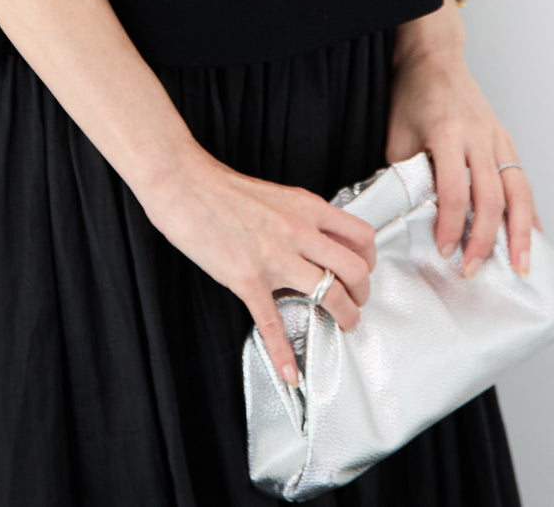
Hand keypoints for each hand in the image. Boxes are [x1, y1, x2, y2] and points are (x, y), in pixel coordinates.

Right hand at [139, 148, 377, 389]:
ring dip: (345, 317)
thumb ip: (300, 217)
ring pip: (330, 294)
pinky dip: (284, 352)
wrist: (183, 183)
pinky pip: (272, 323)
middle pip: (355, 269)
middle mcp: (297, 231)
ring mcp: (274, 256)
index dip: (370, 260)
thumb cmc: (221, 187)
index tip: (364, 272)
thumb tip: (316, 240)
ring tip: (342, 325)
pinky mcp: (247, 278)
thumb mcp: (276, 194)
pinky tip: (289, 370)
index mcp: (305, 207)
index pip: (360, 236)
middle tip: (356, 303)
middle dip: (363, 294)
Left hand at [386, 29, 542, 277]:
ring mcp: (497, 138)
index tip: (444, 249)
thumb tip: (406, 213)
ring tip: (519, 266)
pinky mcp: (506, 139)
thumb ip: (405, 172)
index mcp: (448, 134)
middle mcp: (478, 137)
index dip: (451, 225)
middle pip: (490, 197)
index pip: (454, 191)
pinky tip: (532, 236)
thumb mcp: (397, 133)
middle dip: (483, 239)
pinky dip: (529, 211)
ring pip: (517, 192)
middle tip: (473, 269)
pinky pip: (523, 180)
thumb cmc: (413, 93)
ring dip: (519, 233)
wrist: (434, 57)